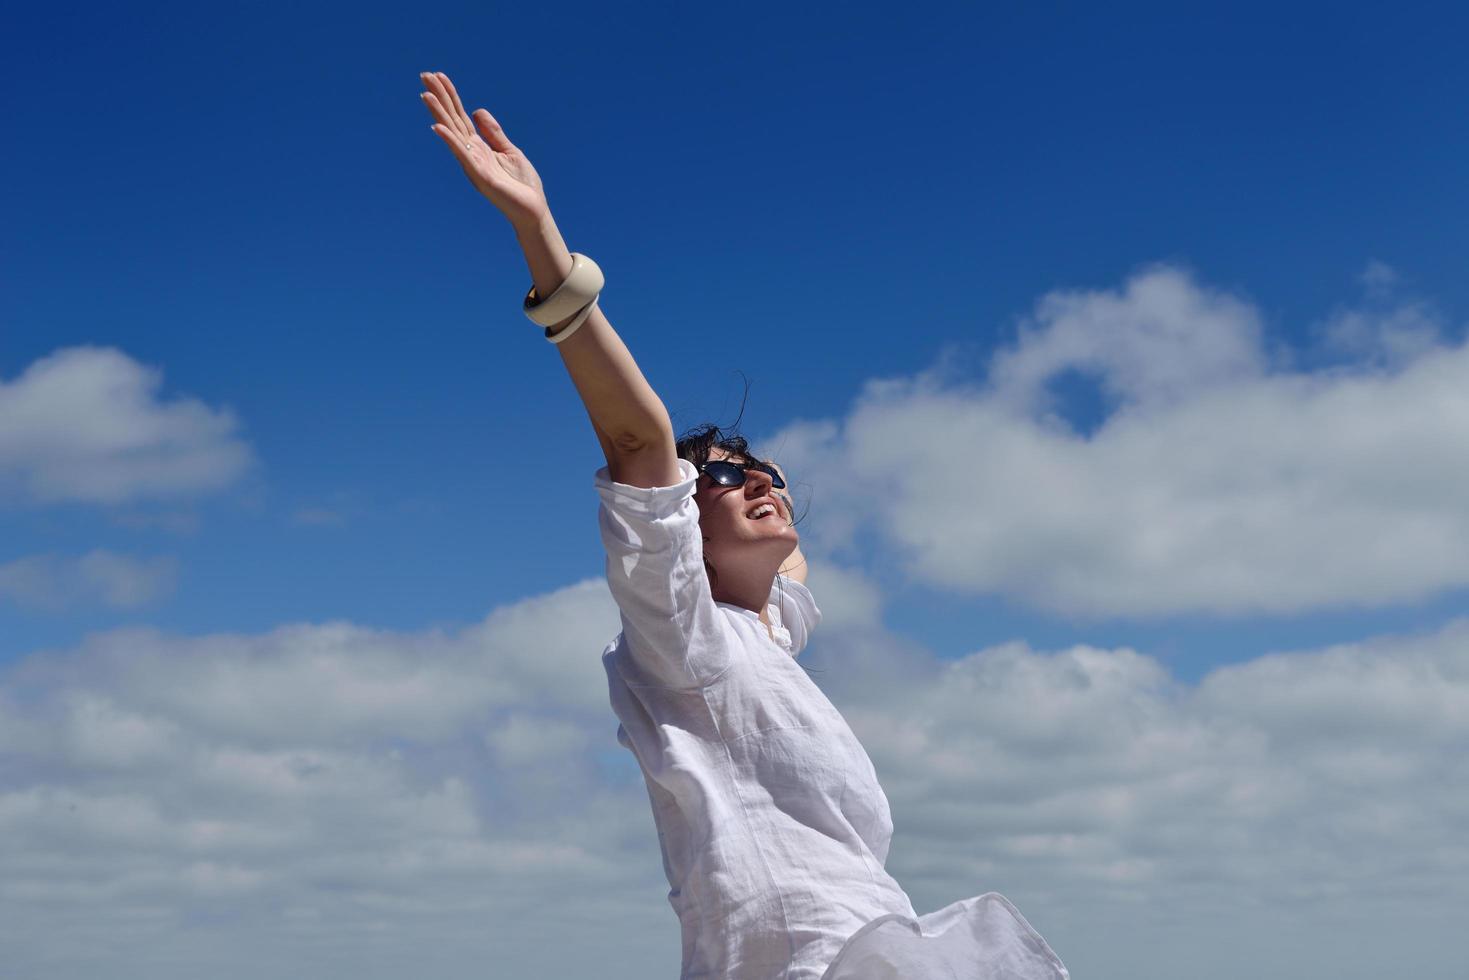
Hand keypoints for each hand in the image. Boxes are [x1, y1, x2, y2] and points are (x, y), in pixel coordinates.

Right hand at [419, 70, 549, 229]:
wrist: (532, 210)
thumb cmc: (521, 184)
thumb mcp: (509, 151)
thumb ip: (493, 132)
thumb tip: (476, 110)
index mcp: (478, 147)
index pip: (460, 116)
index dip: (450, 96)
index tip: (438, 76)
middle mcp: (471, 154)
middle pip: (452, 120)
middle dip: (439, 98)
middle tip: (424, 75)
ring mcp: (474, 165)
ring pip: (453, 134)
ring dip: (439, 114)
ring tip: (425, 94)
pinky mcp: (481, 177)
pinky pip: (463, 155)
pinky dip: (450, 141)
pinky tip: (437, 127)